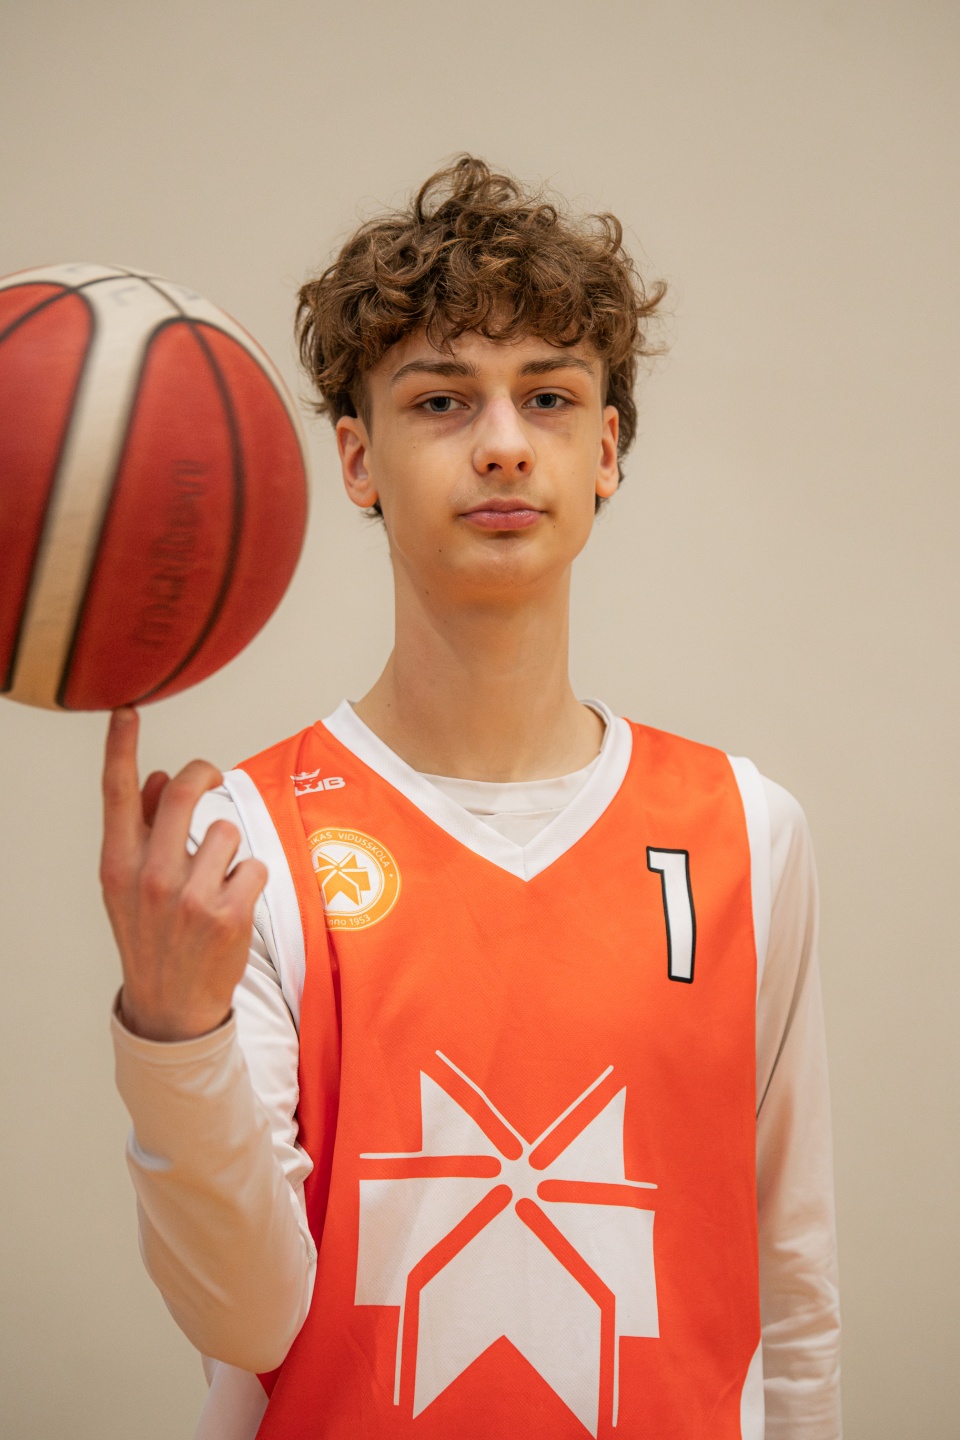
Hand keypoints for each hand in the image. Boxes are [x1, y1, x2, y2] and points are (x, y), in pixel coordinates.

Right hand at [100, 708, 267, 1042]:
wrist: (169, 1007)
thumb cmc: (150, 937)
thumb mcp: (127, 887)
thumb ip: (138, 832)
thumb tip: (152, 780)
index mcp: (117, 865)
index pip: (116, 794)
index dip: (120, 747)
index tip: (126, 711)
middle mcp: (149, 877)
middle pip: (180, 792)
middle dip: (203, 773)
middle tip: (212, 775)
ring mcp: (189, 897)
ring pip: (226, 829)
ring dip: (229, 846)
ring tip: (217, 878)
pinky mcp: (228, 914)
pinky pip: (255, 864)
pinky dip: (251, 877)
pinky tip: (236, 902)